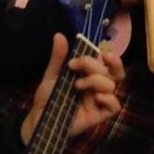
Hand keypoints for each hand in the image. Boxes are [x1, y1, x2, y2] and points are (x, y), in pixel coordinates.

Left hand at [20, 33, 122, 149]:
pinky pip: (114, 106)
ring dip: (96, 81)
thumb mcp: (52, 75)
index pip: (109, 62)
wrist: (39, 119)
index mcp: (91, 74)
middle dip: (95, 65)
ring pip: (112, 85)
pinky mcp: (99, 115)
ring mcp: (99, 100)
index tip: (100, 51)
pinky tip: (96, 97)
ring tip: (77, 85)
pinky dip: (109, 99)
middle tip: (76, 66)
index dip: (110, 56)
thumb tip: (58, 35)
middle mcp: (98, 86)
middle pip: (113, 71)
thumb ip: (58, 57)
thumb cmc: (47, 98)